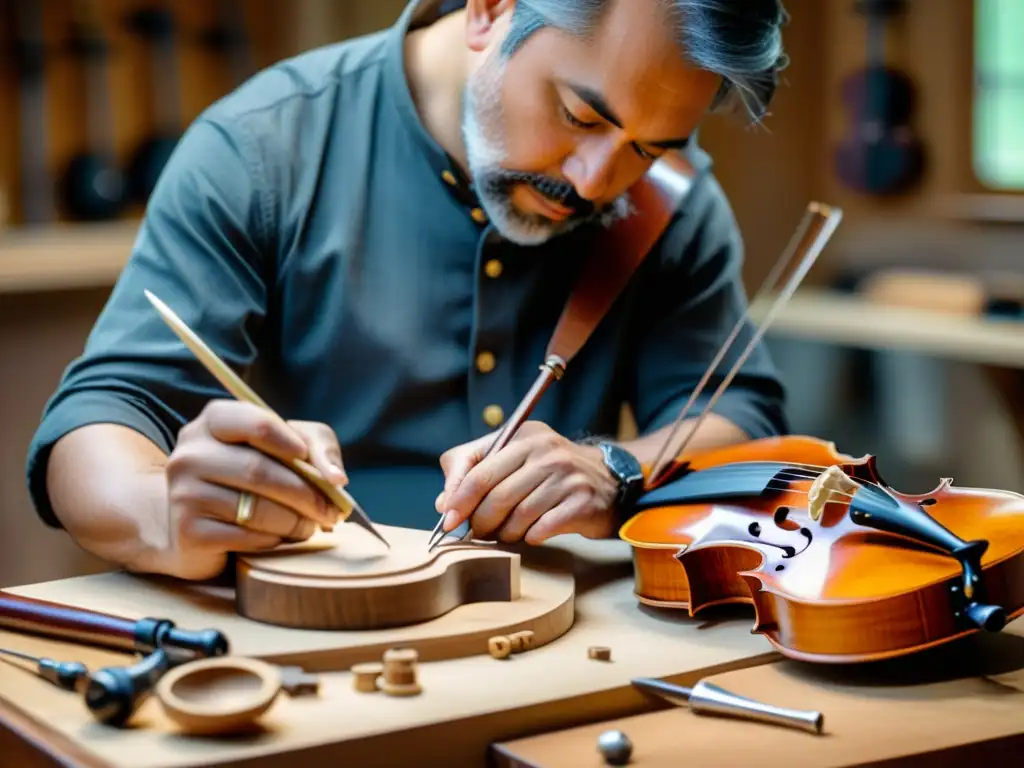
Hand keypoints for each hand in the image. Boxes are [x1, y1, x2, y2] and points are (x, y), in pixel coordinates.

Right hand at [161, 399, 347, 578]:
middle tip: (332, 511)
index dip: (293, 444)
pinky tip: (278, 538)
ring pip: (255, 508)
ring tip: (310, 526)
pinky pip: (245, 536)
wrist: (196, 527)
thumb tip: (336, 478)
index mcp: (215, 421)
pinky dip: (272, 540)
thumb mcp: (288, 448)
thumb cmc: (251, 479)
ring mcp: (184, 492)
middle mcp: (191, 453)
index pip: (257, 424)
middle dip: (306, 494)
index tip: (316, 465)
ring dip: (294, 521)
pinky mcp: (188, 531)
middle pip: (259, 470)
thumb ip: (318, 447)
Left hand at [435, 421, 619, 543]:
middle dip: (480, 522)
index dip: (459, 499)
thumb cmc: (549, 473)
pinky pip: (543, 529)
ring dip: (506, 533)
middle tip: (477, 533)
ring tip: (506, 534)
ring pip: (519, 516)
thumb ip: (473, 471)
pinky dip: (531, 537)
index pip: (479, 470)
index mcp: (523, 435)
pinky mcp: (583, 501)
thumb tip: (444, 504)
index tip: (448, 520)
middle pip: (497, 496)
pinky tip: (533, 534)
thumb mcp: (513, 458)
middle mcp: (547, 451)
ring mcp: (567, 475)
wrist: (607, 481)